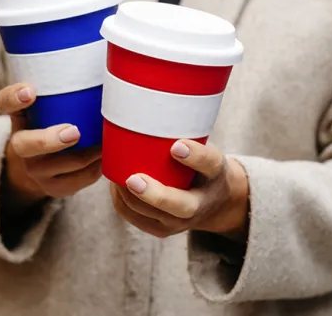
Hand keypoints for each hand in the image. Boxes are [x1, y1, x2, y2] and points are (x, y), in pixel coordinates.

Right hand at [0, 83, 101, 206]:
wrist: (42, 165)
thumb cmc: (57, 120)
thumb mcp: (52, 102)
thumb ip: (67, 82)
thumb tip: (103, 41)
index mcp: (19, 116)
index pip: (4, 103)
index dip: (14, 97)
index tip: (30, 90)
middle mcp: (21, 145)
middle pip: (25, 145)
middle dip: (50, 140)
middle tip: (73, 131)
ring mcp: (36, 170)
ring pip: (57, 168)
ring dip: (84, 156)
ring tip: (104, 143)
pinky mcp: (54, 189)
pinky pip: (76, 182)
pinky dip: (93, 170)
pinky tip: (107, 158)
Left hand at [110, 140, 248, 238]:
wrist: (216, 202)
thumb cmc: (203, 164)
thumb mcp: (206, 147)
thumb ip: (186, 132)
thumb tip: (149, 100)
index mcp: (216, 174)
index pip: (208, 164)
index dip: (194, 155)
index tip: (177, 145)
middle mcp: (201, 205)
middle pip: (178, 206)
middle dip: (153, 195)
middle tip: (133, 179)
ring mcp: (180, 223)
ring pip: (149, 213)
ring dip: (128, 195)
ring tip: (114, 173)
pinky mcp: (162, 231)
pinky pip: (135, 218)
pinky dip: (121, 202)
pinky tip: (115, 185)